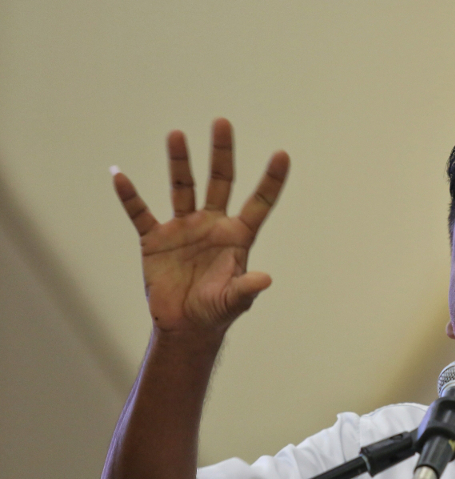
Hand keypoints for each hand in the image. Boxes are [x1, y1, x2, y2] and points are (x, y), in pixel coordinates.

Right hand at [113, 118, 288, 333]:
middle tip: (222, 122)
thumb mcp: (233, 301)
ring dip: (179, 162)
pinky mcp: (155, 239)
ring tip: (176, 135)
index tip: (283, 153)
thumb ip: (246, 288)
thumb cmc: (216, 312)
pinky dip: (130, 197)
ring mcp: (183, 228)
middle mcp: (212, 224)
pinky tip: (120, 177)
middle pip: (220, 181)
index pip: (259, 202)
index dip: (271, 180)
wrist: (185, 327)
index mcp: (237, 236)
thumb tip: (265, 279)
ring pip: (182, 187)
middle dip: (222, 153)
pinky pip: (141, 213)